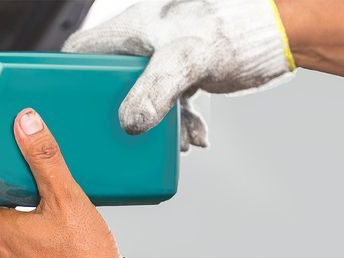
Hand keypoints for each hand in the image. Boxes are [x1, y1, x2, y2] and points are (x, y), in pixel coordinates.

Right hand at [63, 0, 295, 149]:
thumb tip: (130, 124)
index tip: (62, 104)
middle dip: (113, 113)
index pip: (80, 50)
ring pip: (141, 98)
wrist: (280, 32)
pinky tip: (193, 139)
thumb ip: (154, 92)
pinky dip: (178, 124)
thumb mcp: (187, 62)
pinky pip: (169, 104)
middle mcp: (144, 43)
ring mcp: (164, 59)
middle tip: (116, 134)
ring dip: (152, 126)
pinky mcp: (185, 73)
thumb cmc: (237, 28)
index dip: (65, 76)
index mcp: (132, 29)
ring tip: (168, 142)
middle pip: (108, 82)